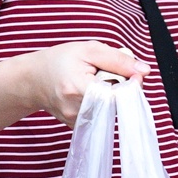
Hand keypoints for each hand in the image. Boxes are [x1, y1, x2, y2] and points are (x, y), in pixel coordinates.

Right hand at [22, 42, 148, 126]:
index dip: (131, 84)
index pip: (117, 95)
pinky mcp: (78, 127)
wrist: (33, 80)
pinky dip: (103, 104)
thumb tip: (145, 70)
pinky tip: (91, 93)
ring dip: (111, 96)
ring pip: (111, 110)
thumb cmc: (59, 61)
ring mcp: (76, 121)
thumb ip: (118, 60)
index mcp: (77, 88)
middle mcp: (76, 110)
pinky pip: (102, 115)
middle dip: (121, 88)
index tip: (133, 73)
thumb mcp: (88, 50)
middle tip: (110, 73)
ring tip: (97, 82)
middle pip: (116, 103)